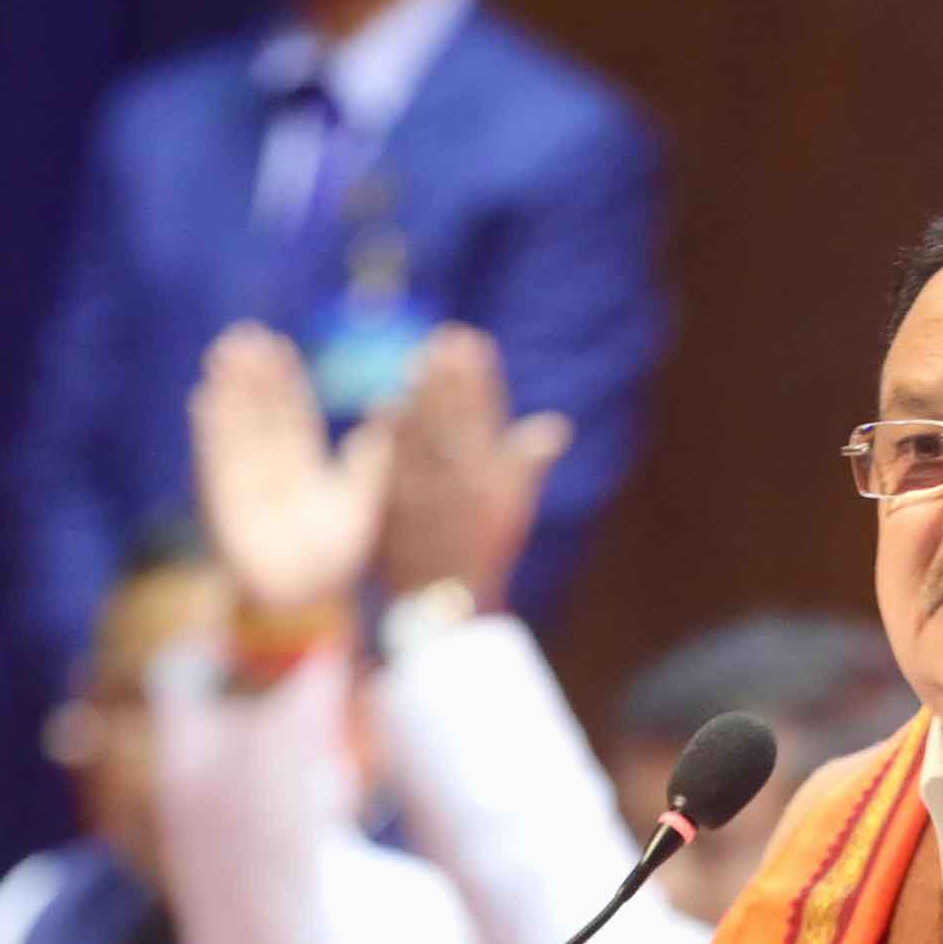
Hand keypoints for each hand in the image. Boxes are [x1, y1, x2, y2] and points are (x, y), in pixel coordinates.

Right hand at [191, 324, 394, 611]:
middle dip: (252, 378)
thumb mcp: (359, 506)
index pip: (290, 416)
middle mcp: (269, 473)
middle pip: (258, 416)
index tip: (278, 345)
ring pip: (235, 430)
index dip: (284, 382)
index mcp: (301, 471)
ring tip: (223, 354)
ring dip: (229, 393)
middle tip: (245, 336)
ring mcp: (243, 485)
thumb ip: (369, 467)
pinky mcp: (224, 503)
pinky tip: (205, 399)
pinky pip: (216, 460)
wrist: (299, 604)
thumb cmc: (329, 563)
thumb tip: (386, 425)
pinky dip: (211, 432)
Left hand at [373, 322, 571, 604]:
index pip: (486, 417)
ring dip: (423, 398)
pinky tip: (385, 406)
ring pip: (425, 438)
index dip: (480, 379)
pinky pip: (394, 467)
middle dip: (450, 378)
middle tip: (444, 337)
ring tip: (419, 360)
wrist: (447, 606)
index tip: (474, 342)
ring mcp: (428, 498)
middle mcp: (463, 485)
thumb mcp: (514, 510)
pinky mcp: (397, 512)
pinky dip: (392, 437)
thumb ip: (527, 463)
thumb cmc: (483, 555)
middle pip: (454, 421)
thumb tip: (557, 425)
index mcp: (493, 479)